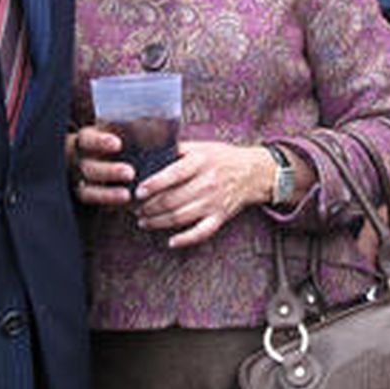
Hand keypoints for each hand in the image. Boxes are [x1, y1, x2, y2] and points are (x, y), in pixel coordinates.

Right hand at [69, 125, 136, 207]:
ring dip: (107, 193)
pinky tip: (124, 205)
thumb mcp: (120, 128)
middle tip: (130, 172)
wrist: (99, 154)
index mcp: (86, 140)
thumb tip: (162, 125)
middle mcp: (80, 160)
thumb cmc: (114, 137)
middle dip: (108, 171)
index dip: (100, 142)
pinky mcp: (87, 195)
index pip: (87, 139)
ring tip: (127, 195)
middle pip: (88, 167)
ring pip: (87, 189)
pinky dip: (107, 204)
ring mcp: (80, 180)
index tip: (117, 144)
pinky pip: (94, 203)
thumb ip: (136, 127)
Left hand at [134, 140, 271, 249]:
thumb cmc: (222, 157)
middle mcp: (207, 183)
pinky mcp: (219, 217)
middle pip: (172, 199)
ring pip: (180, 217)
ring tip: (143, 221)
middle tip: (136, 208)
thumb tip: (147, 153)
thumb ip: (176, 150)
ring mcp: (214, 202)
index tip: (138, 191)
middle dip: (149, 207)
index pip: (172, 175)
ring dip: (158, 222)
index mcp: (200, 162)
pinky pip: (201, 232)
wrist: (253, 172)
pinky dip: (185, 239)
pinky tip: (171, 242)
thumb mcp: (201, 147)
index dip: (153, 185)